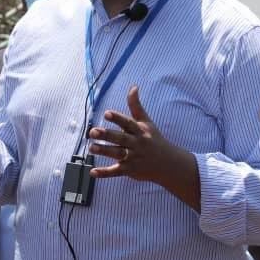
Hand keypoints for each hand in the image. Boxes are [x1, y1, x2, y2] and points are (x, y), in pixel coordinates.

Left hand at [88, 87, 198, 210]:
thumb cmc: (154, 140)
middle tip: (93, 132)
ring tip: (91, 148)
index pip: (127, 123)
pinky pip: (116, 172)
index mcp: (139, 131)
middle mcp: (136, 144)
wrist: (168, 164)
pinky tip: (93, 172)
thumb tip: (133, 86)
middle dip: (107, 135)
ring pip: (117, 154)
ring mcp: (133, 158)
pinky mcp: (129, 170)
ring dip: (104, 151)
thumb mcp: (146, 122)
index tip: (106, 113)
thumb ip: (136, 106)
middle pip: (120, 139)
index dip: (117, 118)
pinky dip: (105, 173)